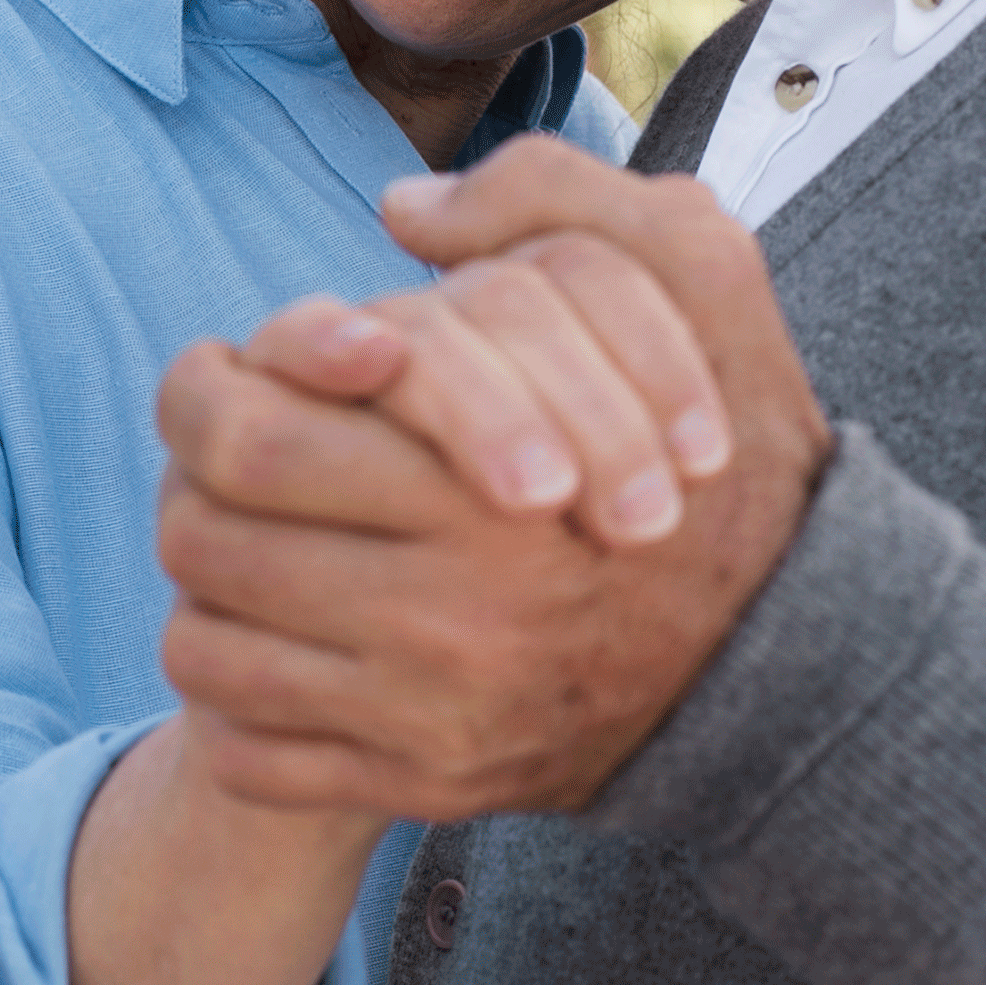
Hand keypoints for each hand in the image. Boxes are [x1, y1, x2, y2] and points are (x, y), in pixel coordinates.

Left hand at [153, 139, 831, 815]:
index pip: (245, 433)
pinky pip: (246, 751)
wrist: (794, 648)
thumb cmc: (735, 438)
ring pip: (205, 646)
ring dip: (208, 577)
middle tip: (226, 439)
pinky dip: (235, 693)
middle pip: (203, 536)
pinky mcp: (422, 787)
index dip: (208, 382)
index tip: (233, 361)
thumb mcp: (694, 266)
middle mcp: (444, 614)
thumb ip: (552, 197)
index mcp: (485, 481)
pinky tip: (286, 630)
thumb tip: (404, 209)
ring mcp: (427, 717)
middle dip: (191, 473)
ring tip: (256, 524)